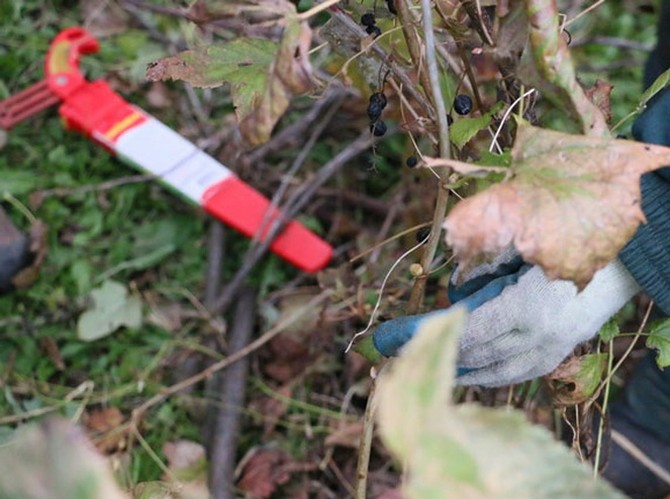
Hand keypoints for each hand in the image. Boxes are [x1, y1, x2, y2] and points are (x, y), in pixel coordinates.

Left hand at [372, 257, 639, 386]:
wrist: (629, 255)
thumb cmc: (569, 237)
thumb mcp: (519, 241)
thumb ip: (481, 266)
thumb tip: (450, 291)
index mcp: (524, 309)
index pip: (459, 331)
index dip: (420, 335)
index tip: (386, 336)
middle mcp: (537, 338)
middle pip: (472, 355)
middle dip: (429, 352)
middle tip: (393, 351)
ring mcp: (552, 350)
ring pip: (494, 372)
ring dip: (456, 370)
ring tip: (424, 367)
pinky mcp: (560, 352)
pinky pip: (516, 373)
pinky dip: (487, 375)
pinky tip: (468, 372)